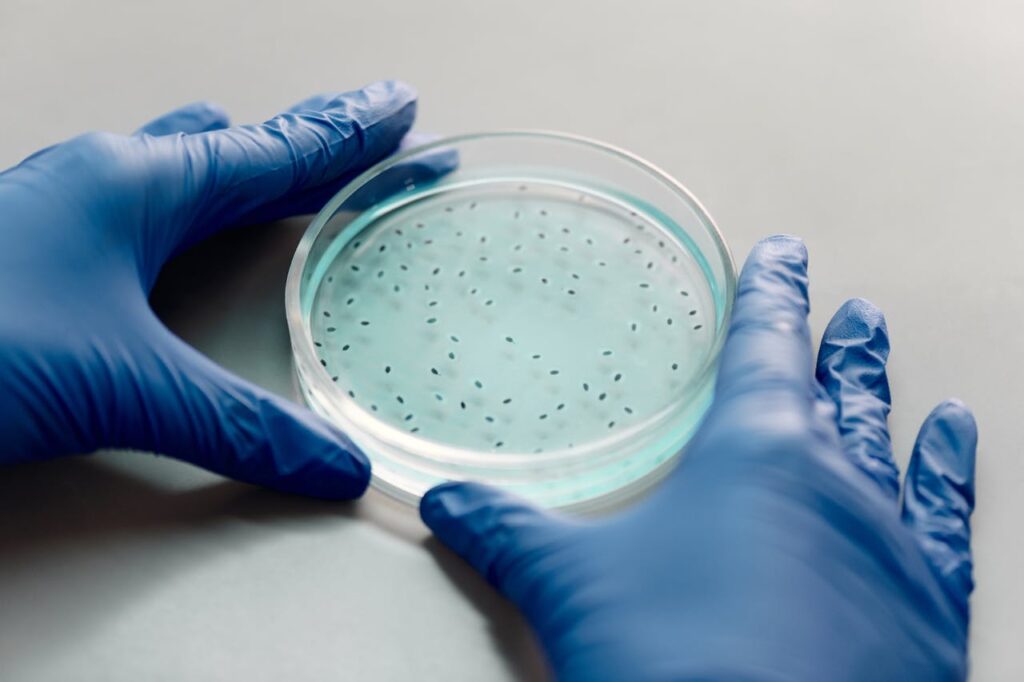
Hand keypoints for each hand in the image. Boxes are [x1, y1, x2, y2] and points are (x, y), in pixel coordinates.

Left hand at [0, 80, 450, 498]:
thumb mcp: (122, 388)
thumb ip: (237, 427)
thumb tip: (331, 465)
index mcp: (132, 183)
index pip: (274, 151)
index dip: (347, 135)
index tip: (398, 113)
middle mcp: (99, 183)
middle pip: (235, 149)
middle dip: (312, 141)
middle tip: (369, 131)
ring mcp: (61, 214)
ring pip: (181, 171)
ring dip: (246, 166)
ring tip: (289, 161)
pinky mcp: (37, 255)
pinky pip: (141, 209)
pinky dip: (190, 206)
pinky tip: (182, 226)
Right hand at [421, 236, 976, 680]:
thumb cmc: (675, 661)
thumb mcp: (574, 588)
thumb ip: (509, 534)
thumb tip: (448, 505)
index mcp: (754, 453)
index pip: (764, 346)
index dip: (771, 295)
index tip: (784, 256)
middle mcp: (835, 482)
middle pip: (834, 390)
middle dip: (836, 345)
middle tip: (851, 310)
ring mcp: (890, 541)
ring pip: (891, 442)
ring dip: (883, 395)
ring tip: (885, 353)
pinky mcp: (929, 604)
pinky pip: (946, 517)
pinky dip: (949, 473)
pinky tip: (953, 442)